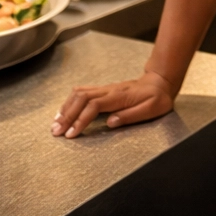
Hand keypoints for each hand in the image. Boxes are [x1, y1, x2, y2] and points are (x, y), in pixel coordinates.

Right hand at [51, 70, 175, 137]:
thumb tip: (110, 123)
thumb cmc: (157, 98)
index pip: (94, 106)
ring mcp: (105, 88)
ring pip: (79, 93)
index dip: (81, 120)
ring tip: (55, 123)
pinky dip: (70, 101)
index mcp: (119, 96)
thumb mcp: (151, 109)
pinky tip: (64, 110)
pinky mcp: (103, 89)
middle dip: (67, 115)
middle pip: (81, 99)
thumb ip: (130, 116)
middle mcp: (109, 90)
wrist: (160, 82)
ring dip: (66, 108)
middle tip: (56, 131)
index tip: (71, 134)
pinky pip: (82, 92)